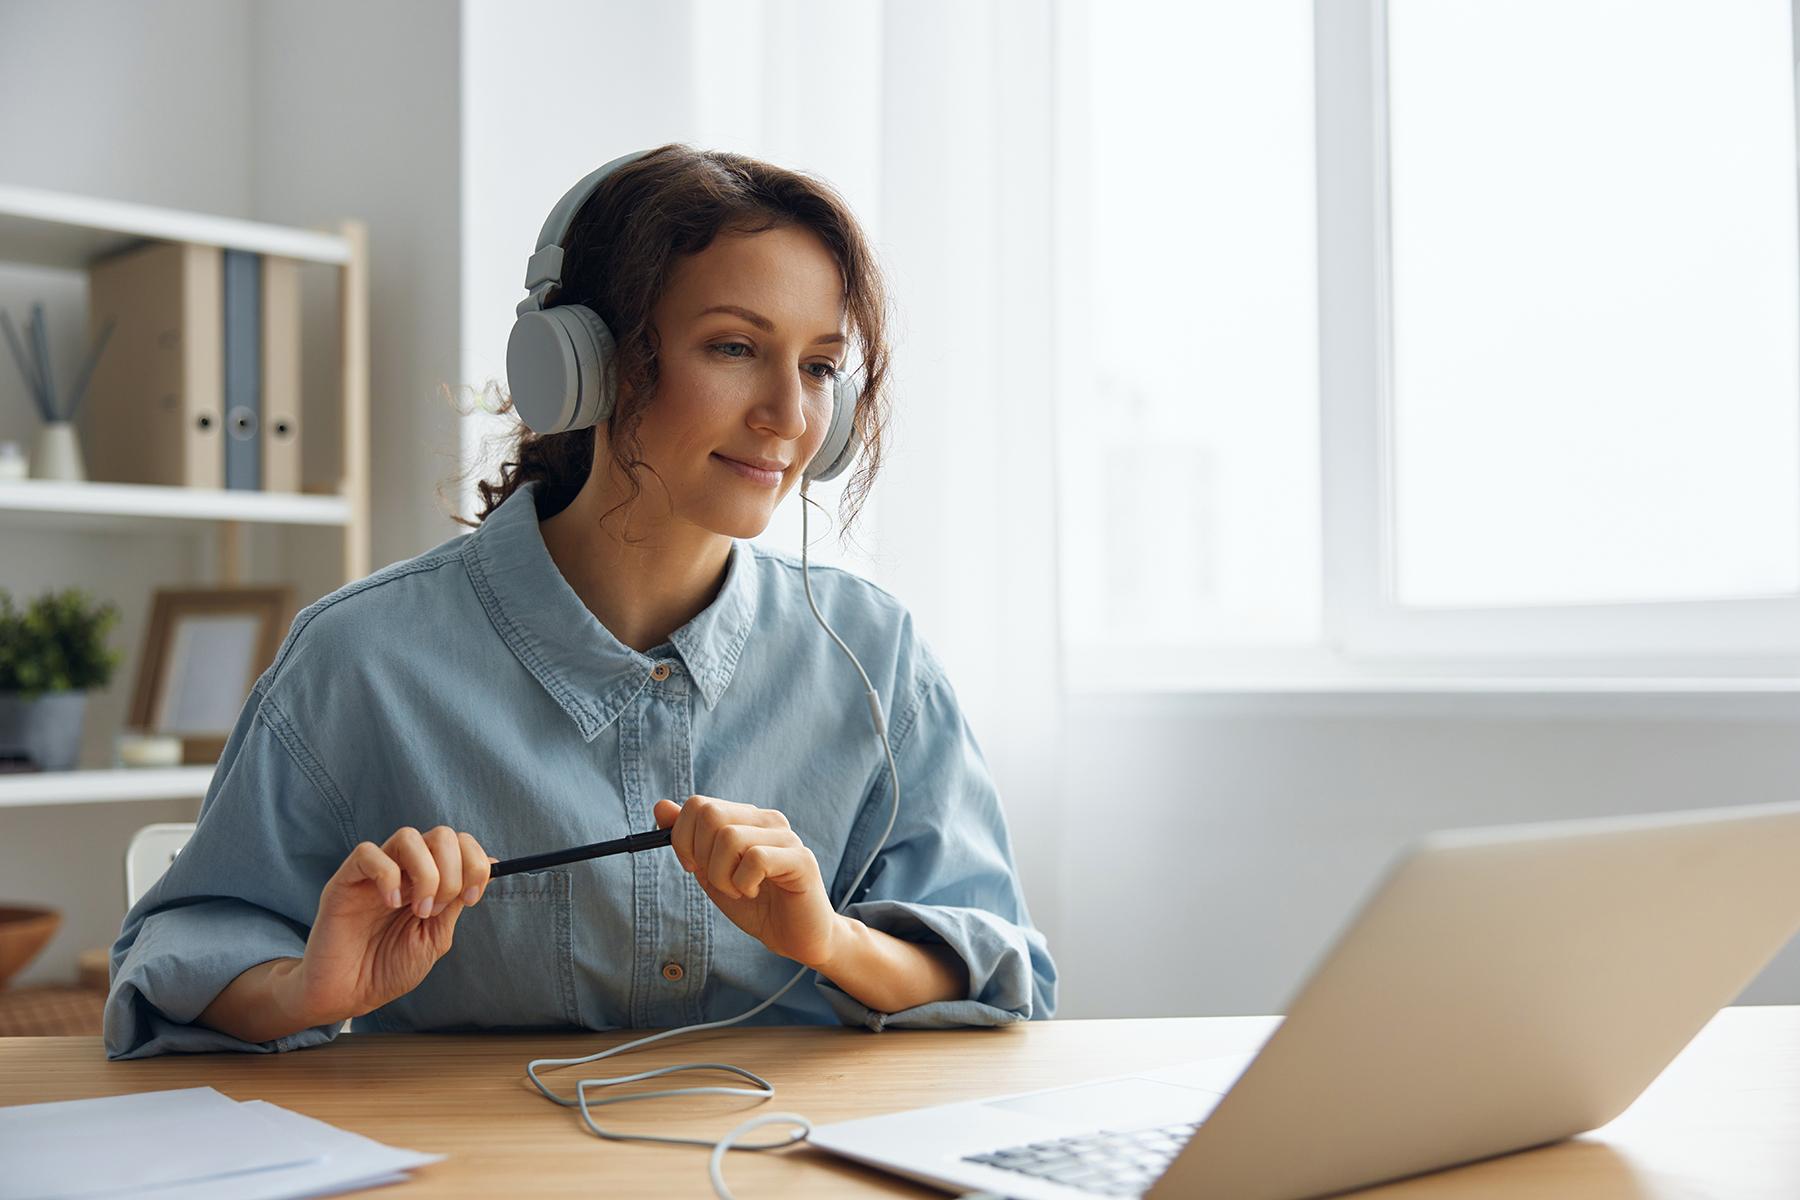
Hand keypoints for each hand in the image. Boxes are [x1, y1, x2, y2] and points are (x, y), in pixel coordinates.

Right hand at [282, 825, 494, 1026]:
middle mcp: (404, 869)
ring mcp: (374, 872)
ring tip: (418, 910)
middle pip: (441, 834)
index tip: (472, 898)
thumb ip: (457, 901)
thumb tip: (492, 864)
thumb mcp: (435, 937)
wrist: (348, 995)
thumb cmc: (389, 969)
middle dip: (453, 870)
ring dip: (426, 872)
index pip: (460, 844)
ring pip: (408, 836)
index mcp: (428, 879)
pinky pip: (368, 853)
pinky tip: (391, 904)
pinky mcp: (346, 880)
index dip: (475, 864)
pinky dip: (388, 875)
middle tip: (439, 908)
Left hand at [654, 795, 843, 967]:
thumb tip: (660, 806)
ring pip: (729, 837)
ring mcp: (786, 837)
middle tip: (720, 881)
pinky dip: (743, 883)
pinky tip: (754, 892)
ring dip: (722, 876)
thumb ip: (687, 840)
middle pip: (710, 814)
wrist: (794, 937)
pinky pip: (755, 859)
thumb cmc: (755, 905)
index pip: (699, 804)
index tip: (692, 866)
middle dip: (701, 856)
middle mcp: (767, 819)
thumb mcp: (710, 872)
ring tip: (739, 891)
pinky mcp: (801, 859)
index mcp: (746, 818)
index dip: (682, 838)